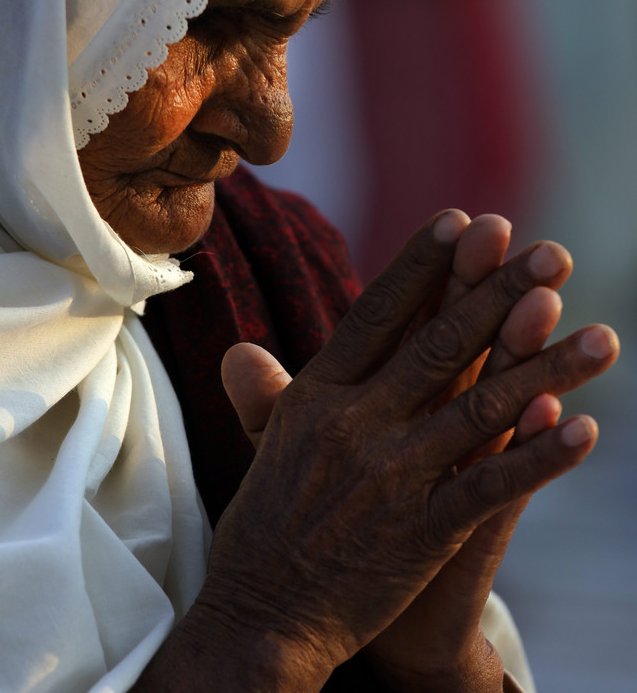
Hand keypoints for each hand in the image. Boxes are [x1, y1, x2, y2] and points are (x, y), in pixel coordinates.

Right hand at [185, 210, 617, 691]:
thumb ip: (265, 394)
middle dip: (499, 295)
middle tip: (553, 254)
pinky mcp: (422, 534)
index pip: (376, 314)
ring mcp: (392, 479)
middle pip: (440, 347)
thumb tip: (240, 349)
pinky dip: (539, 457)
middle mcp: (355, 425)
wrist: (261, 619)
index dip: (423, 265)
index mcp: (317, 396)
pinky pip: (491, 487)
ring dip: (546, 369)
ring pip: (482, 410)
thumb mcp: (262, 448)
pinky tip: (584, 429)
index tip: (464, 220)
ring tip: (602, 337)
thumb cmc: (266, 526)